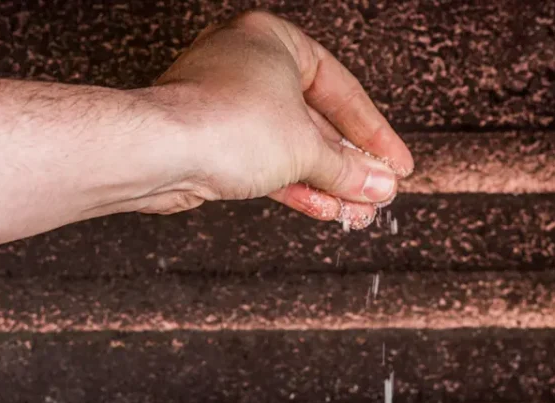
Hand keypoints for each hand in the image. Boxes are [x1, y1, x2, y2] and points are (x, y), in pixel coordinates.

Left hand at [149, 11, 412, 226]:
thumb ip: (346, 168)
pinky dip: (294, 186)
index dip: (373, 132)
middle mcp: (247, 66)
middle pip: (313, 119)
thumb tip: (377, 184)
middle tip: (377, 190)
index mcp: (273, 40)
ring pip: (287, 146)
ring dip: (325, 180)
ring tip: (356, 209)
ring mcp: (225, 105)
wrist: (159, 152)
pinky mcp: (210, 142)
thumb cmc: (223, 123)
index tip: (395, 162)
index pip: (340, 88)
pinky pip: (263, 164)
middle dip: (347, 162)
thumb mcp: (305, 148)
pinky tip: (323, 208)